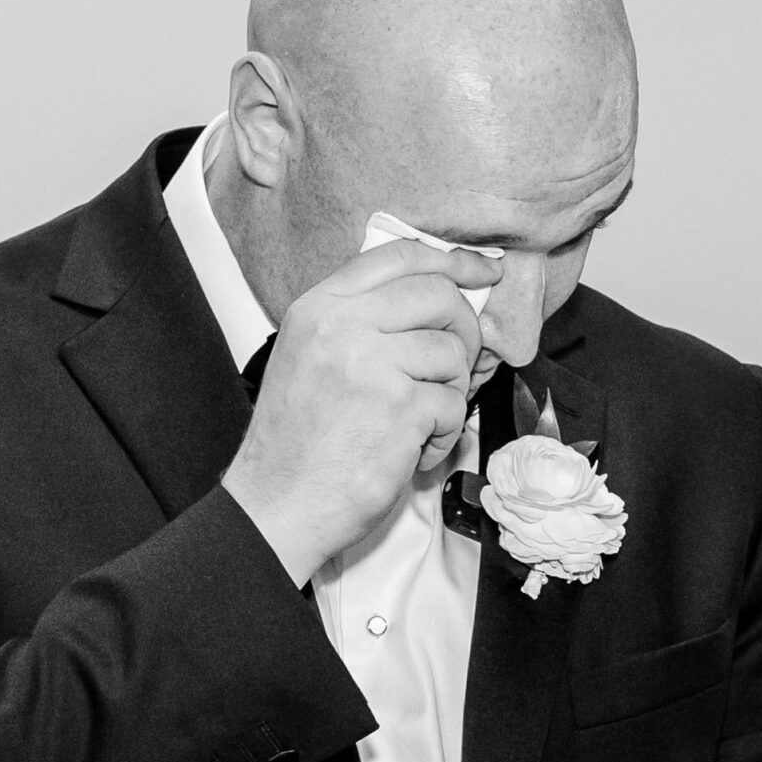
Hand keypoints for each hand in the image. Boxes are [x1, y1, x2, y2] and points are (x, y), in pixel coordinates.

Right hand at [222, 238, 496, 584]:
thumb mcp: (309, 356)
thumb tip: (435, 297)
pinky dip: (444, 435)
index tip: (482, 273)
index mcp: (318, 308)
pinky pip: (454, 404)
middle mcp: (342, 326)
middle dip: (463, 330)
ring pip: (452, 352)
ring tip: (418, 422)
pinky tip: (413, 451)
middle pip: (438, 295)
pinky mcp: (401, 407)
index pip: (397, 256)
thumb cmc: (298, 442)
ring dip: (450, 392)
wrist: (279, 504)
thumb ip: (359, 320)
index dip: (451, 260)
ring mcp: (372, 364)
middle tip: (454, 366)